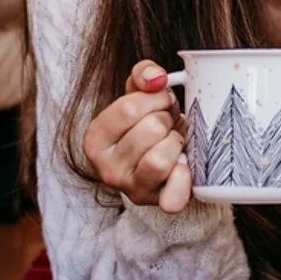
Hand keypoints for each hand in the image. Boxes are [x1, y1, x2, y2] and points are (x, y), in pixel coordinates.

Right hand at [82, 60, 191, 212]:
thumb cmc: (148, 125)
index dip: (156, 99)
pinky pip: (174, 195)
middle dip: (168, 120)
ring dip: (177, 143)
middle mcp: (107, 169)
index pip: (129, 107)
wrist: (163, 163)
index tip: (160, 103)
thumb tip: (155, 77)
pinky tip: (183, 165)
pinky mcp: (157, 204)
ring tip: (175, 141)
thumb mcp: (138, 95)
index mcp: (95, 140)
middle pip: (151, 129)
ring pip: (161, 158)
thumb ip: (143, 75)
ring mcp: (131, 190)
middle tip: (169, 124)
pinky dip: (185, 178)